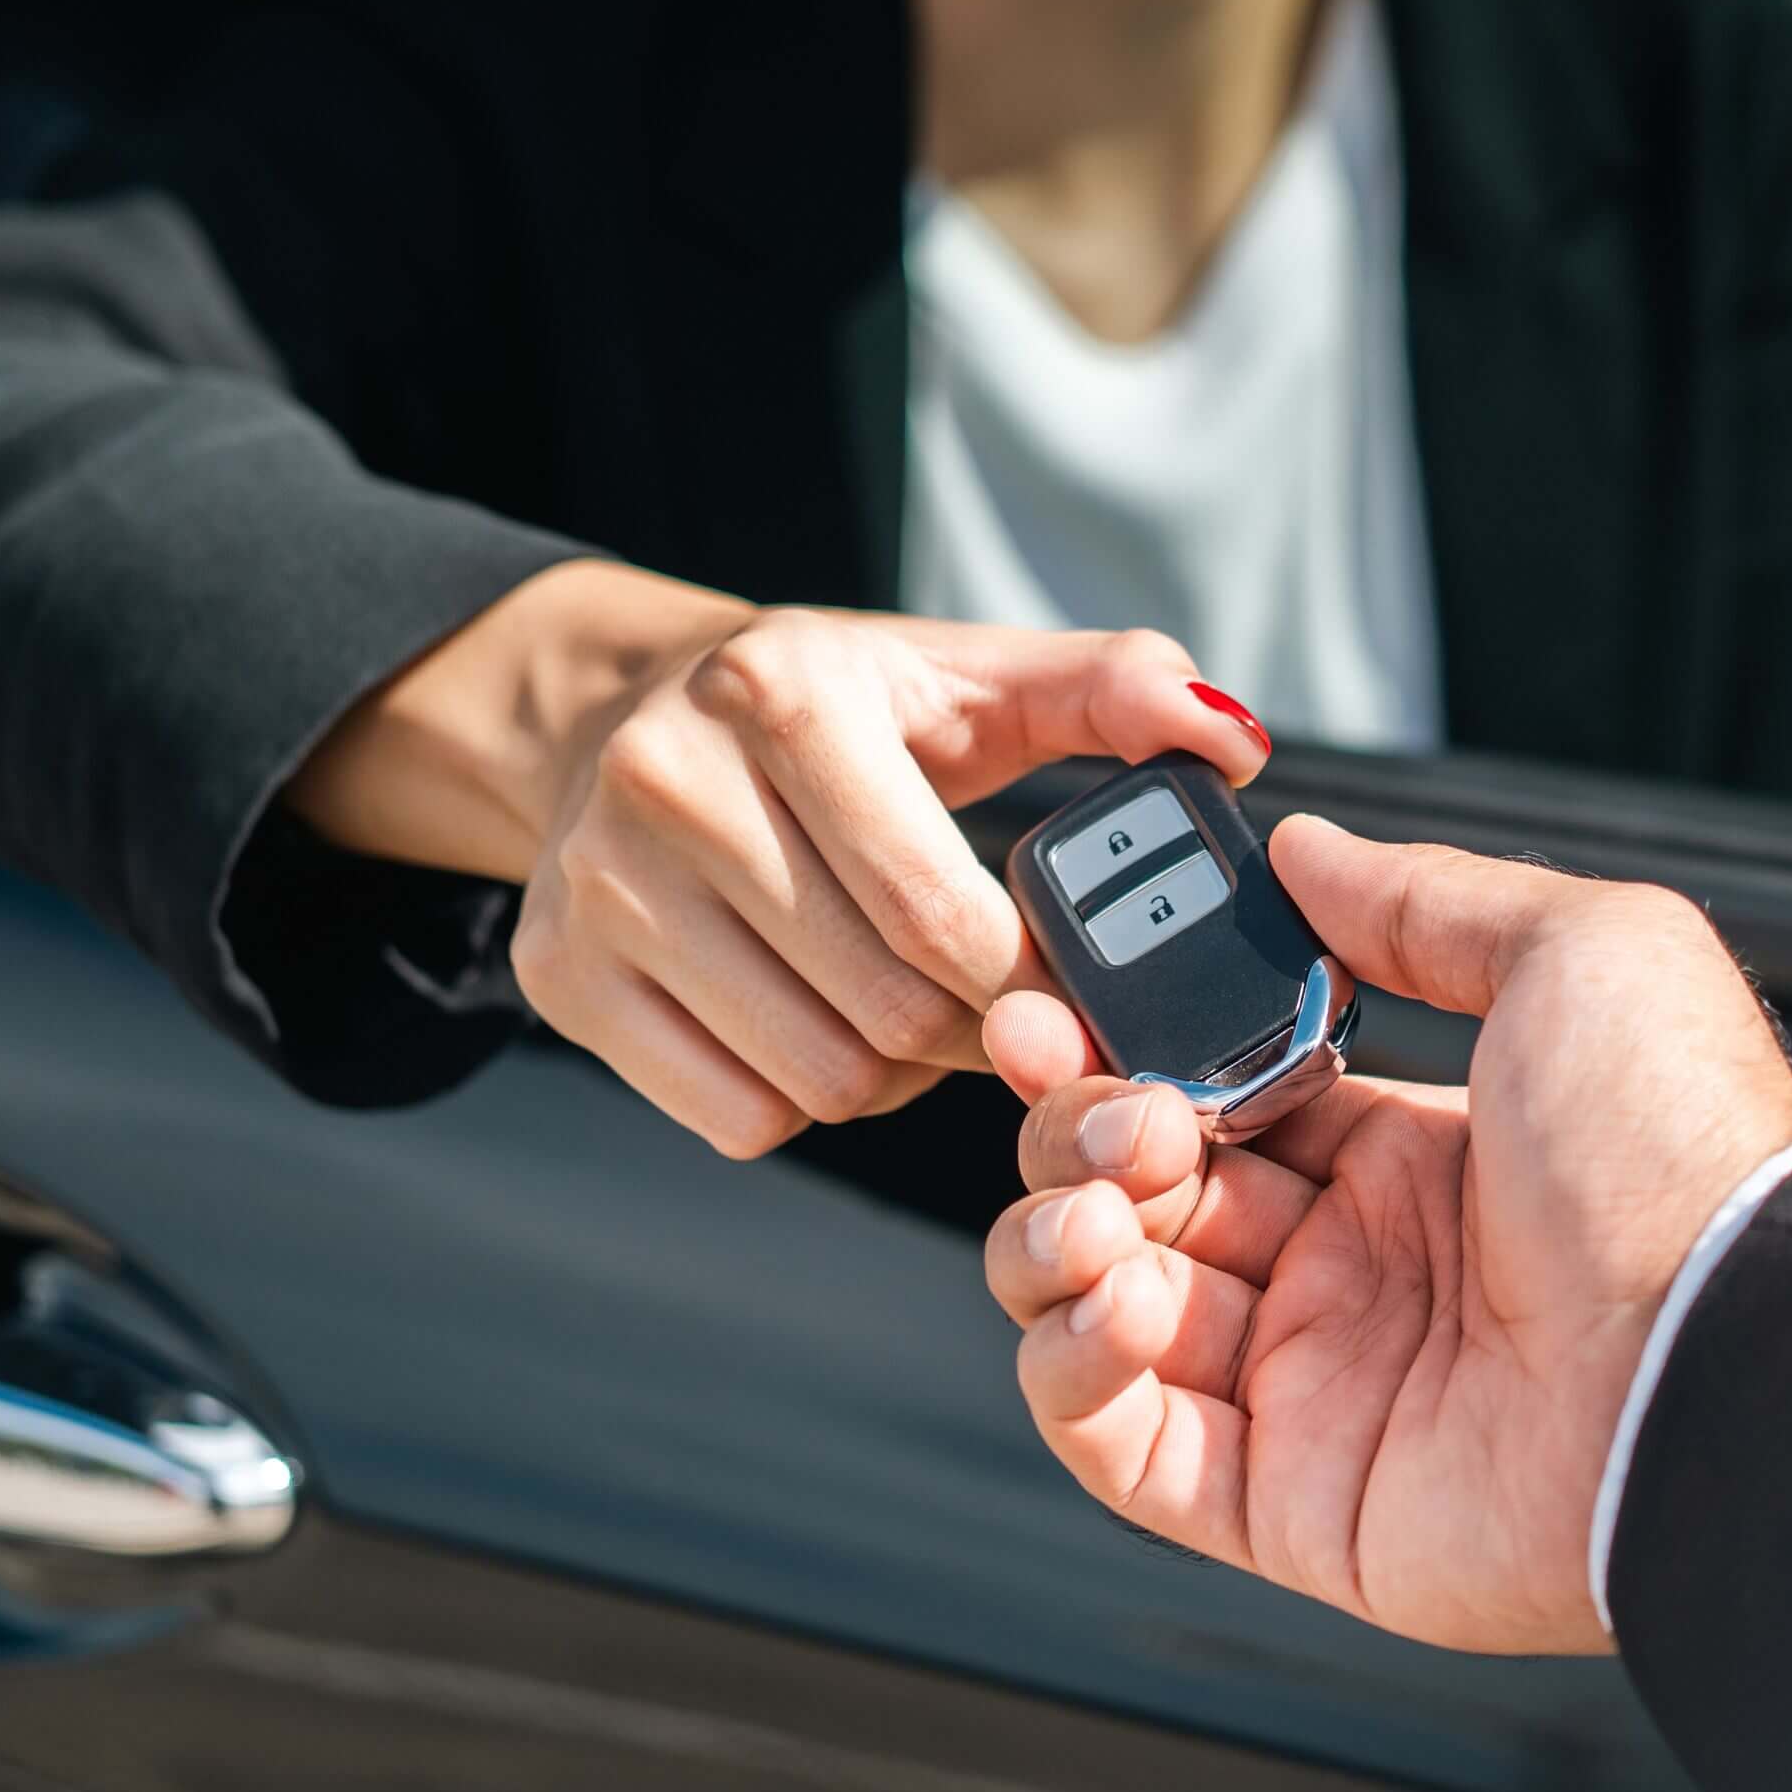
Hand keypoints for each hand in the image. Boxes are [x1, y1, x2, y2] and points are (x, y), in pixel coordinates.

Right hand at [285, 557, 1268, 1154]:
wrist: (615, 718)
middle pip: (884, 1008)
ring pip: (815, 1077)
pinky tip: (822, 1029)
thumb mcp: (964, 675)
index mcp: (785, 693)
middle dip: (974, 1035)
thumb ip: (1110, 688)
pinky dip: (804, 1103)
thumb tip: (1229, 738)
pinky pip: (736, 1116)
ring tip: (911, 1013)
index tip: (1077, 993)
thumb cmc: (829, 709)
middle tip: (1004, 1013)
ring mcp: (598, 887)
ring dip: (895, 1078)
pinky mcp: (561, 976)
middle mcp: (668, 781)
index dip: (1033, 985)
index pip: (941, 913)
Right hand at [981, 817, 1791, 1651]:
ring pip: (1097, 1311)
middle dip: (1074, 1130)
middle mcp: (1354, 1273)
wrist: (1728, 1363)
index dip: (1123, 1047)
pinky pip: (1121, 1447)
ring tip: (1100, 1209)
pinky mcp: (1289, 1506)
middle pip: (1134, 1193)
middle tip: (1106, 1104)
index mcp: (1412, 1155)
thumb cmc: (1682, 1161)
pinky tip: (1113, 1299)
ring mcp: (1315, 1390)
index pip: (1209, 1093)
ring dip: (1052, 1240)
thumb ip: (1422, 900)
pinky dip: (1071, 1369)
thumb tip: (1307, 850)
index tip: (1062, 1001)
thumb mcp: (1577, 953)